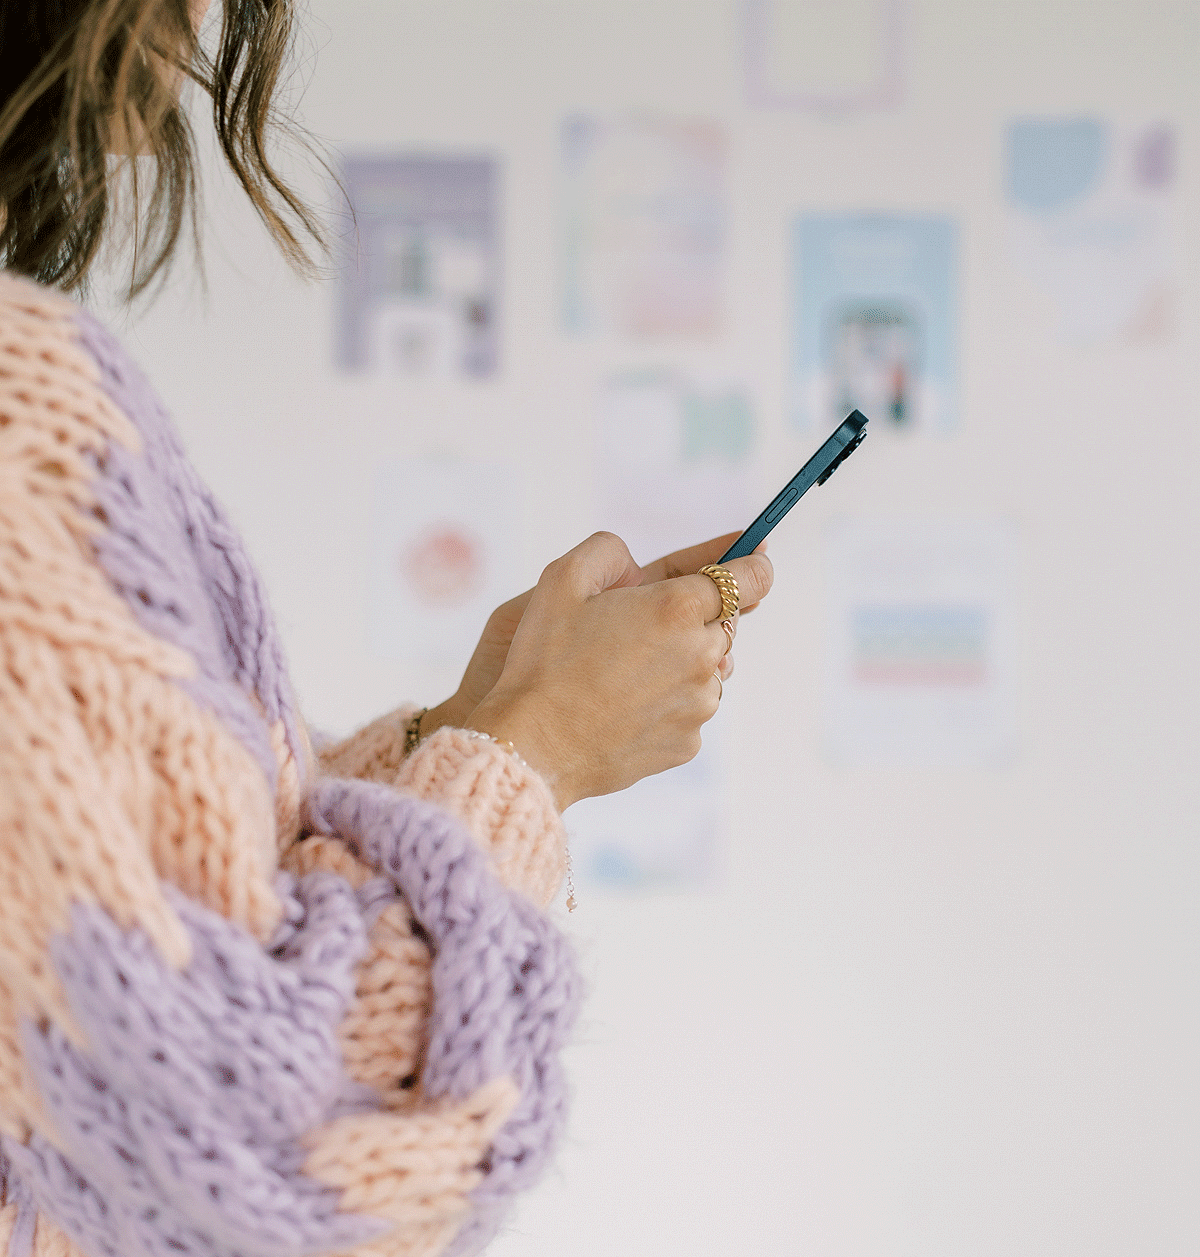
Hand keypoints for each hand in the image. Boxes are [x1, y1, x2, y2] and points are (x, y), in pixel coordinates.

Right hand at [465, 531, 773, 810]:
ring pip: (709, 668)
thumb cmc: (543, 660)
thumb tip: (634, 558)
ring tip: (626, 669)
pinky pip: (690, 709)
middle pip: (726, 622)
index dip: (752, 564)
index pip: (752, 577)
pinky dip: (669, 701)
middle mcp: (701, 655)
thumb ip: (608, 550)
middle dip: (695, 616)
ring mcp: (699, 703)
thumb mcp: (561, 578)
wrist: (533, 745)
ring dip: (682, 660)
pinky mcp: (690, 742)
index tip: (751, 559)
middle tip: (644, 624)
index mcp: (677, 608)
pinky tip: (624, 703)